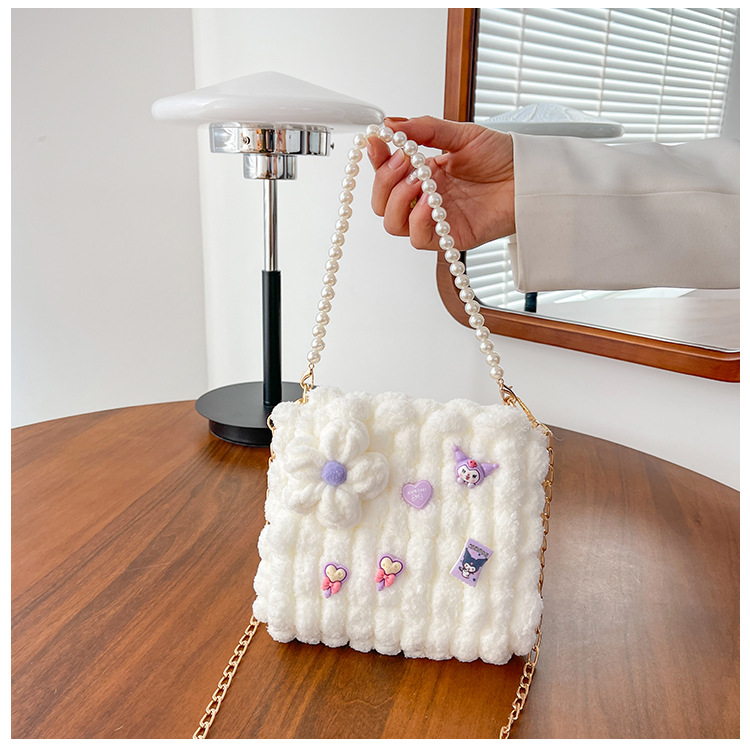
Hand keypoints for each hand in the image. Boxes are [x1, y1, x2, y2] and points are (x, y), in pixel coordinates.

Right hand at [367, 116, 514, 250]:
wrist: (531, 176)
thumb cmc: (503, 157)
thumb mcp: (461, 134)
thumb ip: (426, 130)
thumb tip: (392, 124)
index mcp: (425, 174)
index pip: (386, 173)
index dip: (376, 160)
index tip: (376, 141)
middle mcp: (425, 198)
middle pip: (382, 204)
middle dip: (384, 181)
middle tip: (402, 161)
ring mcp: (436, 219)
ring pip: (393, 224)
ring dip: (398, 201)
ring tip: (417, 181)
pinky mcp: (451, 236)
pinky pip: (419, 238)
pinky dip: (417, 221)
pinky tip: (428, 203)